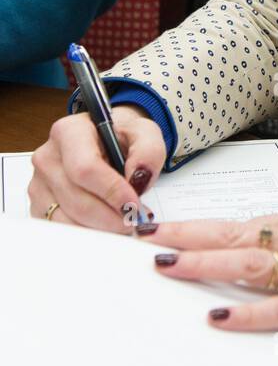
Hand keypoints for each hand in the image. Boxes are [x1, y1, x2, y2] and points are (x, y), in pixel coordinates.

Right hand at [28, 106, 165, 231]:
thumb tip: (137, 178)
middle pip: (77, 200)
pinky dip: (87, 233)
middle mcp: (48, 157)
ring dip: (100, 229)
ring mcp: (40, 183)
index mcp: (70, 132)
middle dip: (110, 218)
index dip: (112, 192)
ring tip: (122, 221)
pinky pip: (61, 229)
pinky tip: (105, 225)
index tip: (134, 205)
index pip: (86, 168)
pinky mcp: (39, 205)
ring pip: (67, 220)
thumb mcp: (144, 132)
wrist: (106, 141)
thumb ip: (148, 151)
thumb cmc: (121, 136)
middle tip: (133, 220)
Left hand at [145, 209, 277, 333]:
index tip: (152, 227)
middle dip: (183, 237)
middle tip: (138, 240)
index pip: (236, 221)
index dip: (192, 225)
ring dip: (204, 263)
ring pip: (249, 263)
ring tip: (165, 266)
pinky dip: (248, 314)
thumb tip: (251, 254)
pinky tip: (219, 319)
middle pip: (232, 234)